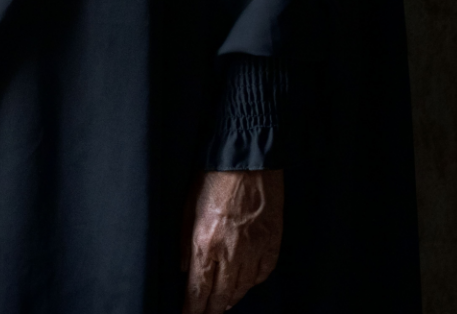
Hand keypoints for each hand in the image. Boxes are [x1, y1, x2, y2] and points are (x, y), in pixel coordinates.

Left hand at [182, 169, 282, 313]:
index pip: (198, 290)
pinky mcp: (272, 242)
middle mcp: (231, 253)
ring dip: (231, 298)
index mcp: (206, 244)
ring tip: (223, 304)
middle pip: (221, 295)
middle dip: (211, 309)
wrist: (248, 157)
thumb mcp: (188, 207)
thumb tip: (184, 267)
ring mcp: (255, 249)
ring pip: (243, 288)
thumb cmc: (213, 176)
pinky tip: (246, 284)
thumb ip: (184, 242)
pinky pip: (263, 272)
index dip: (192, 307)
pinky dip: (253, 282)